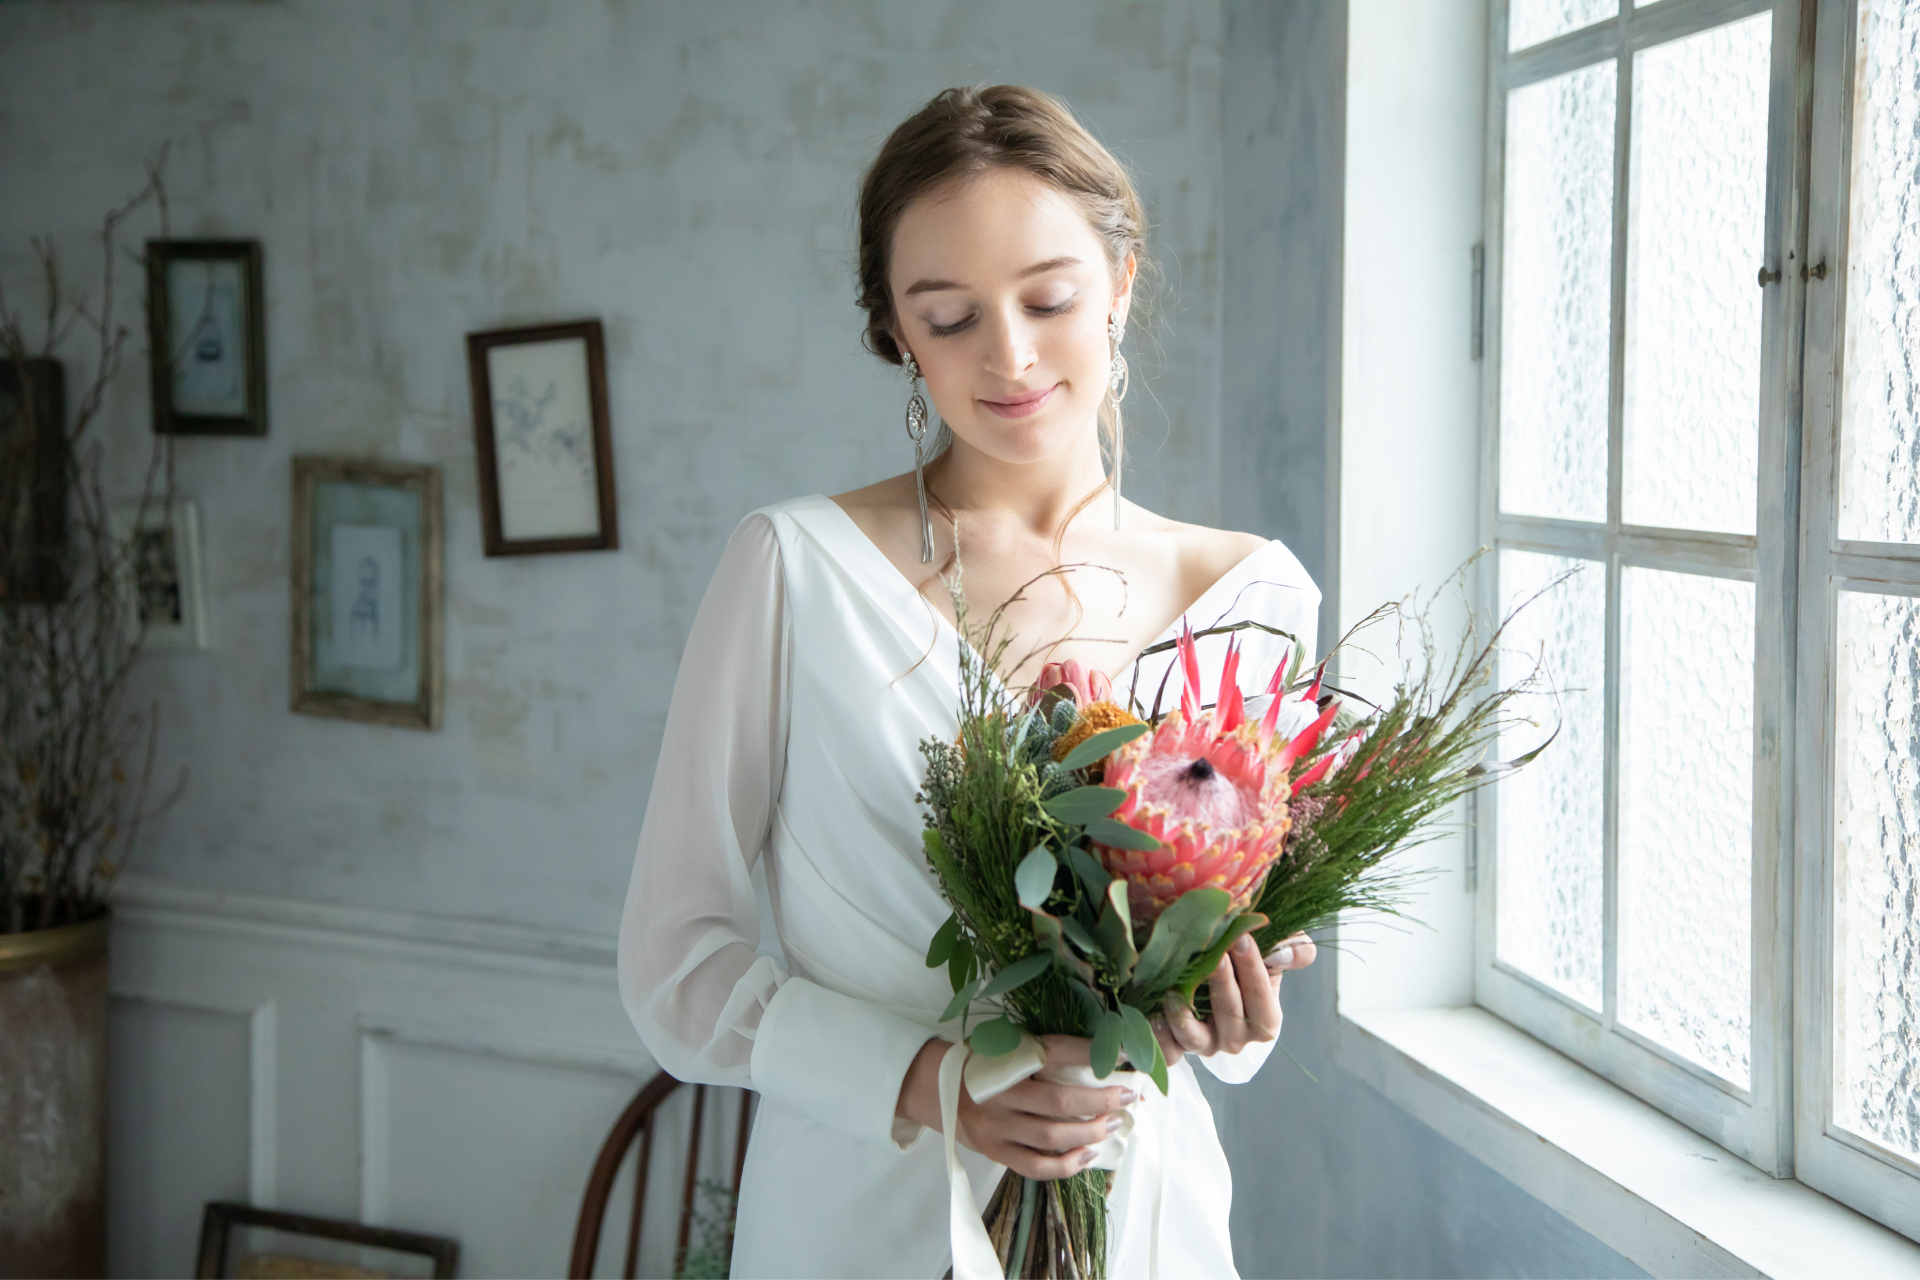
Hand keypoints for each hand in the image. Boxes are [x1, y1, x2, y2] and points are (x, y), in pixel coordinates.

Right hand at [895, 1034, 1136, 1179]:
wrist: (931, 1087)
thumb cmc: (979, 1063)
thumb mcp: (1005, 1046)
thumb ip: (1042, 1052)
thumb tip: (1098, 1057)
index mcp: (1005, 1059)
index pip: (1056, 1052)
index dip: (1093, 1054)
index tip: (1125, 1058)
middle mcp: (1001, 1094)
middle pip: (1060, 1101)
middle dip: (1102, 1100)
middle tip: (1129, 1096)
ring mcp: (998, 1127)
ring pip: (1052, 1137)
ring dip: (1091, 1132)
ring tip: (1115, 1123)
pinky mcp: (996, 1152)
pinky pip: (1036, 1166)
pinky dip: (1066, 1165)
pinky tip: (1088, 1154)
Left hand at [1153, 931, 1316, 1065]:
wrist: (1219, 984)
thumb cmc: (1251, 967)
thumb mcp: (1278, 956)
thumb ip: (1295, 950)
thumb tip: (1279, 954)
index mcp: (1265, 1021)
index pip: (1262, 998)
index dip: (1253, 970)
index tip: (1242, 938)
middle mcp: (1235, 1038)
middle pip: (1229, 1013)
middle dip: (1222, 982)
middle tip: (1213, 955)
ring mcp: (1204, 1044)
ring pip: (1194, 1038)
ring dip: (1183, 1016)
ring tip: (1174, 991)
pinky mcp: (1177, 1046)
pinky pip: (1167, 1050)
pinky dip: (1159, 1036)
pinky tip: (1152, 1014)